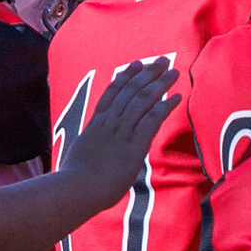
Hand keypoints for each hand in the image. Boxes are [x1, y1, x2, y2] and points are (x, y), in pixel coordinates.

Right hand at [56, 55, 180, 194]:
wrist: (76, 189)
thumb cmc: (74, 183)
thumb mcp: (79, 160)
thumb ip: (90, 153)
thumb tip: (91, 158)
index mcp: (94, 126)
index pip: (111, 95)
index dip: (125, 79)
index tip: (135, 65)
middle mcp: (108, 124)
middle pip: (129, 91)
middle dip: (147, 74)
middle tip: (161, 60)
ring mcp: (121, 133)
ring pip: (142, 100)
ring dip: (160, 83)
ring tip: (173, 71)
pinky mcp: (134, 146)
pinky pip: (152, 119)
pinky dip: (165, 105)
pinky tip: (176, 96)